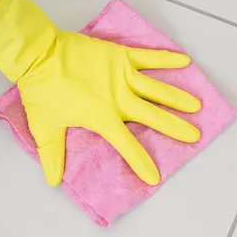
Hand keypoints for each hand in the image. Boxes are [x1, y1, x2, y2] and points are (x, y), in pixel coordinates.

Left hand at [0, 0, 200, 185]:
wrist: (39, 55)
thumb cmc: (43, 91)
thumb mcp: (45, 127)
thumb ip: (52, 154)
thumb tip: (53, 182)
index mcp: (103, 117)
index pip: (127, 145)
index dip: (141, 162)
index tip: (155, 177)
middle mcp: (119, 98)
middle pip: (153, 116)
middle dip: (176, 127)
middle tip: (195, 135)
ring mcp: (122, 75)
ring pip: (157, 89)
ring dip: (178, 98)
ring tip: (197, 106)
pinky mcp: (121, 55)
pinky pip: (148, 57)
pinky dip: (166, 59)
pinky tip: (185, 60)